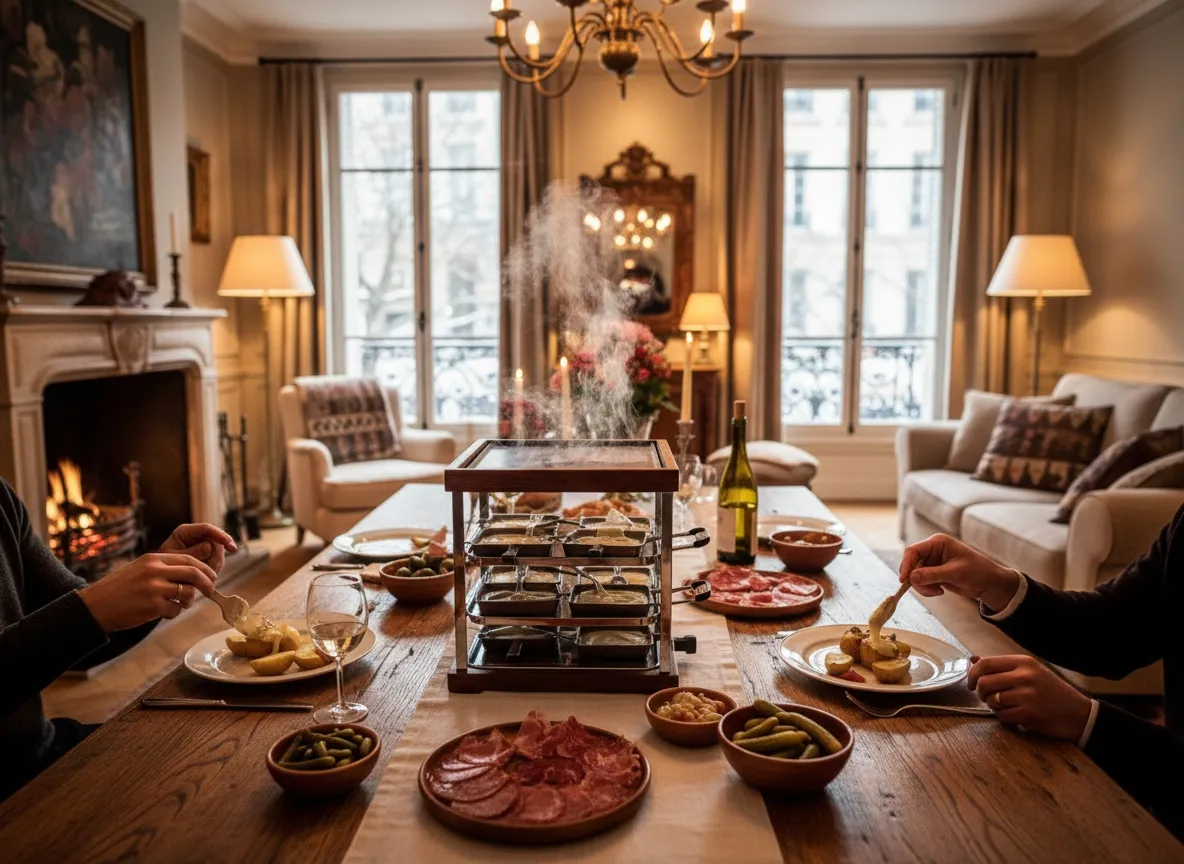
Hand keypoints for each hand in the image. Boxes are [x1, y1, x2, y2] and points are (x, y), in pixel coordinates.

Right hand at [79, 553, 218, 632]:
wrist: (94, 606)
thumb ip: (163, 568)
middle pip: (194, 573)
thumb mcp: (139, 569)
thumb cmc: (118, 589)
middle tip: (211, 590)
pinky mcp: (153, 606)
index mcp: (153, 559)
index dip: (204, 568)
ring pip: (188, 593)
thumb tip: (192, 572)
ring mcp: (154, 589)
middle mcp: (155, 571)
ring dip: (190, 600)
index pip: (188, 559)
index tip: (211, 576)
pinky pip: (176, 610)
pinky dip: (175, 612)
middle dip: (207, 582)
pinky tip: (165, 612)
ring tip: (182, 604)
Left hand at [160, 523, 236, 573]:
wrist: (160, 578)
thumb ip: (190, 552)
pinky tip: (206, 576)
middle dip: (216, 557)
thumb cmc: (163, 566)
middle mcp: (196, 536)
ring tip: (203, 576)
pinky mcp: (207, 556)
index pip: (208, 529)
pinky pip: (217, 561)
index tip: (232, 548)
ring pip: (219, 553)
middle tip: (209, 572)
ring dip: (215, 565)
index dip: (222, 536)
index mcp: (185, 532)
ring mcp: (203, 546)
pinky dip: (214, 569)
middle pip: (216, 542)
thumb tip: (208, 546)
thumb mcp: (174, 559)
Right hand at [899, 533, 1020, 612]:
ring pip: (914, 575)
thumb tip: (910, 578)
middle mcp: (932, 551)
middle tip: (927, 590)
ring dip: (922, 586)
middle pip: (911, 564)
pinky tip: (940, 591)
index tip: (904, 580)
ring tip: (937, 592)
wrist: (990, 584)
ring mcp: (932, 562)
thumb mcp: (955, 573)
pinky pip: (921, 581)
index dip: (906, 564)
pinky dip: (927, 589)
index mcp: (937, 543)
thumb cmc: (978, 572)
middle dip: (916, 579)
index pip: (913, 551)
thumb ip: (932, 575)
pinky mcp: (933, 573)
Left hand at [968, 654, 1092, 741]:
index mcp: (1024, 662)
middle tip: (986, 697)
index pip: (985, 663)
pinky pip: (1002, 716)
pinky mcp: (1029, 714)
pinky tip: (1017, 715)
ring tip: (1007, 706)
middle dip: (980, 692)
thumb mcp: (1031, 672)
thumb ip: (1003, 667)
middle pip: (983, 682)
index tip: (972, 683)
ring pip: (991, 700)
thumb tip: (973, 659)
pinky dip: (1005, 718)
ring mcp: (1027, 696)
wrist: (1079, 714)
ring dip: (994, 706)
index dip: (972, 674)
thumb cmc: (1051, 692)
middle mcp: (1025, 676)